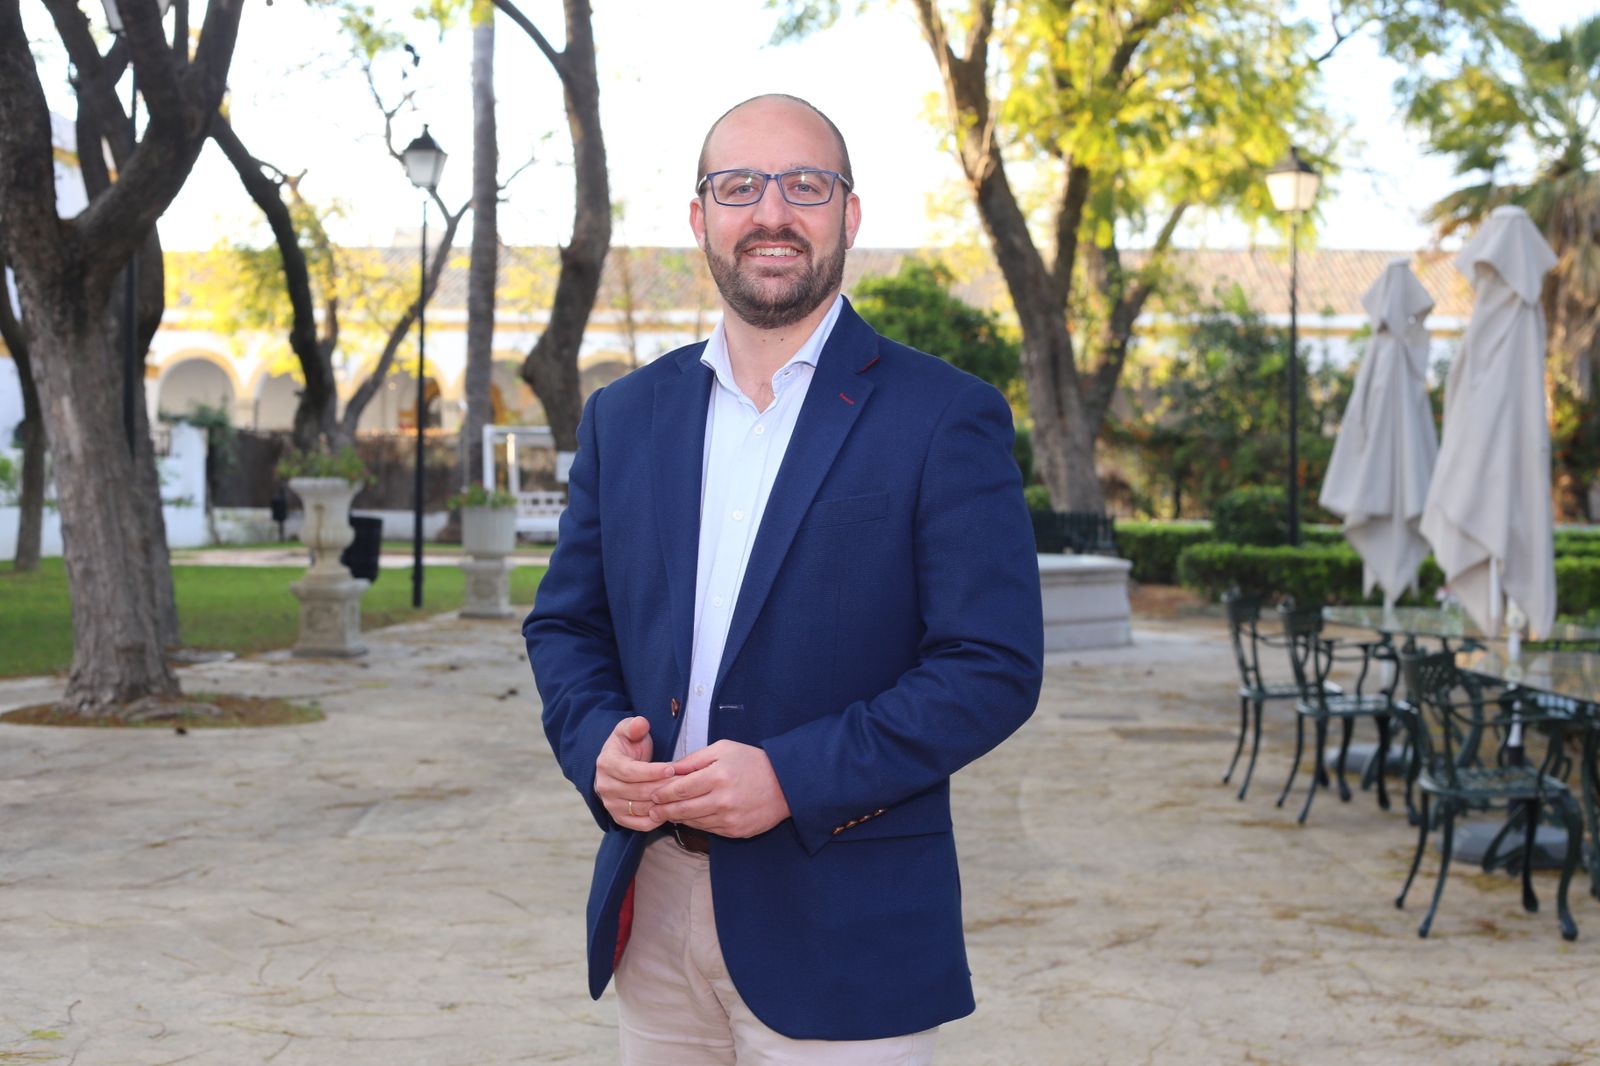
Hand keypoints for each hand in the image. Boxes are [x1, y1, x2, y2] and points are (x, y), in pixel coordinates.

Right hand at [595, 716, 674, 830]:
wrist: (618, 765)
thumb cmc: (628, 746)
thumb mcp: (629, 730)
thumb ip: (634, 726)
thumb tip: (640, 723)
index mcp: (606, 763)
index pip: (631, 772)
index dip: (653, 771)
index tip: (672, 768)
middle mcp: (604, 786)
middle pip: (639, 792)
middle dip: (664, 787)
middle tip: (685, 783)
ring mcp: (610, 804)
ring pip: (642, 808)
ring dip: (664, 803)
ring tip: (682, 795)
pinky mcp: (619, 818)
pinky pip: (640, 824)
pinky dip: (657, 819)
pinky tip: (671, 808)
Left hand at [650, 741, 790, 838]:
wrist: (786, 784)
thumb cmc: (753, 761)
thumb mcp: (724, 749)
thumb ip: (695, 759)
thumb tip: (670, 769)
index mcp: (718, 776)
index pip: (680, 788)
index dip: (663, 793)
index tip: (652, 794)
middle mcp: (723, 800)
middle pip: (683, 809)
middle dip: (663, 810)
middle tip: (650, 810)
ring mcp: (729, 818)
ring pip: (694, 821)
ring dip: (678, 818)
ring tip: (665, 814)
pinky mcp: (736, 831)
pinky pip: (709, 829)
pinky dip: (696, 823)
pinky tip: (689, 818)